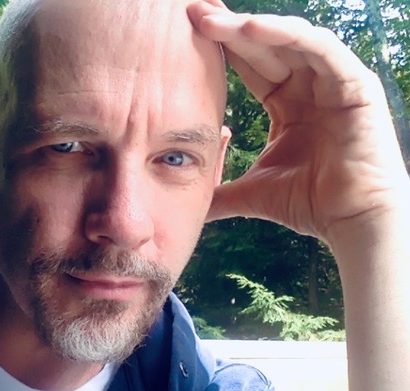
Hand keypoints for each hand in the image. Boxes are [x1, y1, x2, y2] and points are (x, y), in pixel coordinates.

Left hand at [188, 1, 408, 245]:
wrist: (351, 222)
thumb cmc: (310, 204)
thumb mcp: (253, 193)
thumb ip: (219, 194)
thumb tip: (184, 208)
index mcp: (287, 105)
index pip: (250, 66)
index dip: (221, 49)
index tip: (187, 33)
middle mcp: (309, 87)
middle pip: (265, 47)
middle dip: (228, 29)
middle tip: (193, 12)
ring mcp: (333, 82)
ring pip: (289, 41)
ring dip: (251, 27)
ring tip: (214, 20)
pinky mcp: (355, 84)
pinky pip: (319, 49)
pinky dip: (288, 35)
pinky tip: (253, 27)